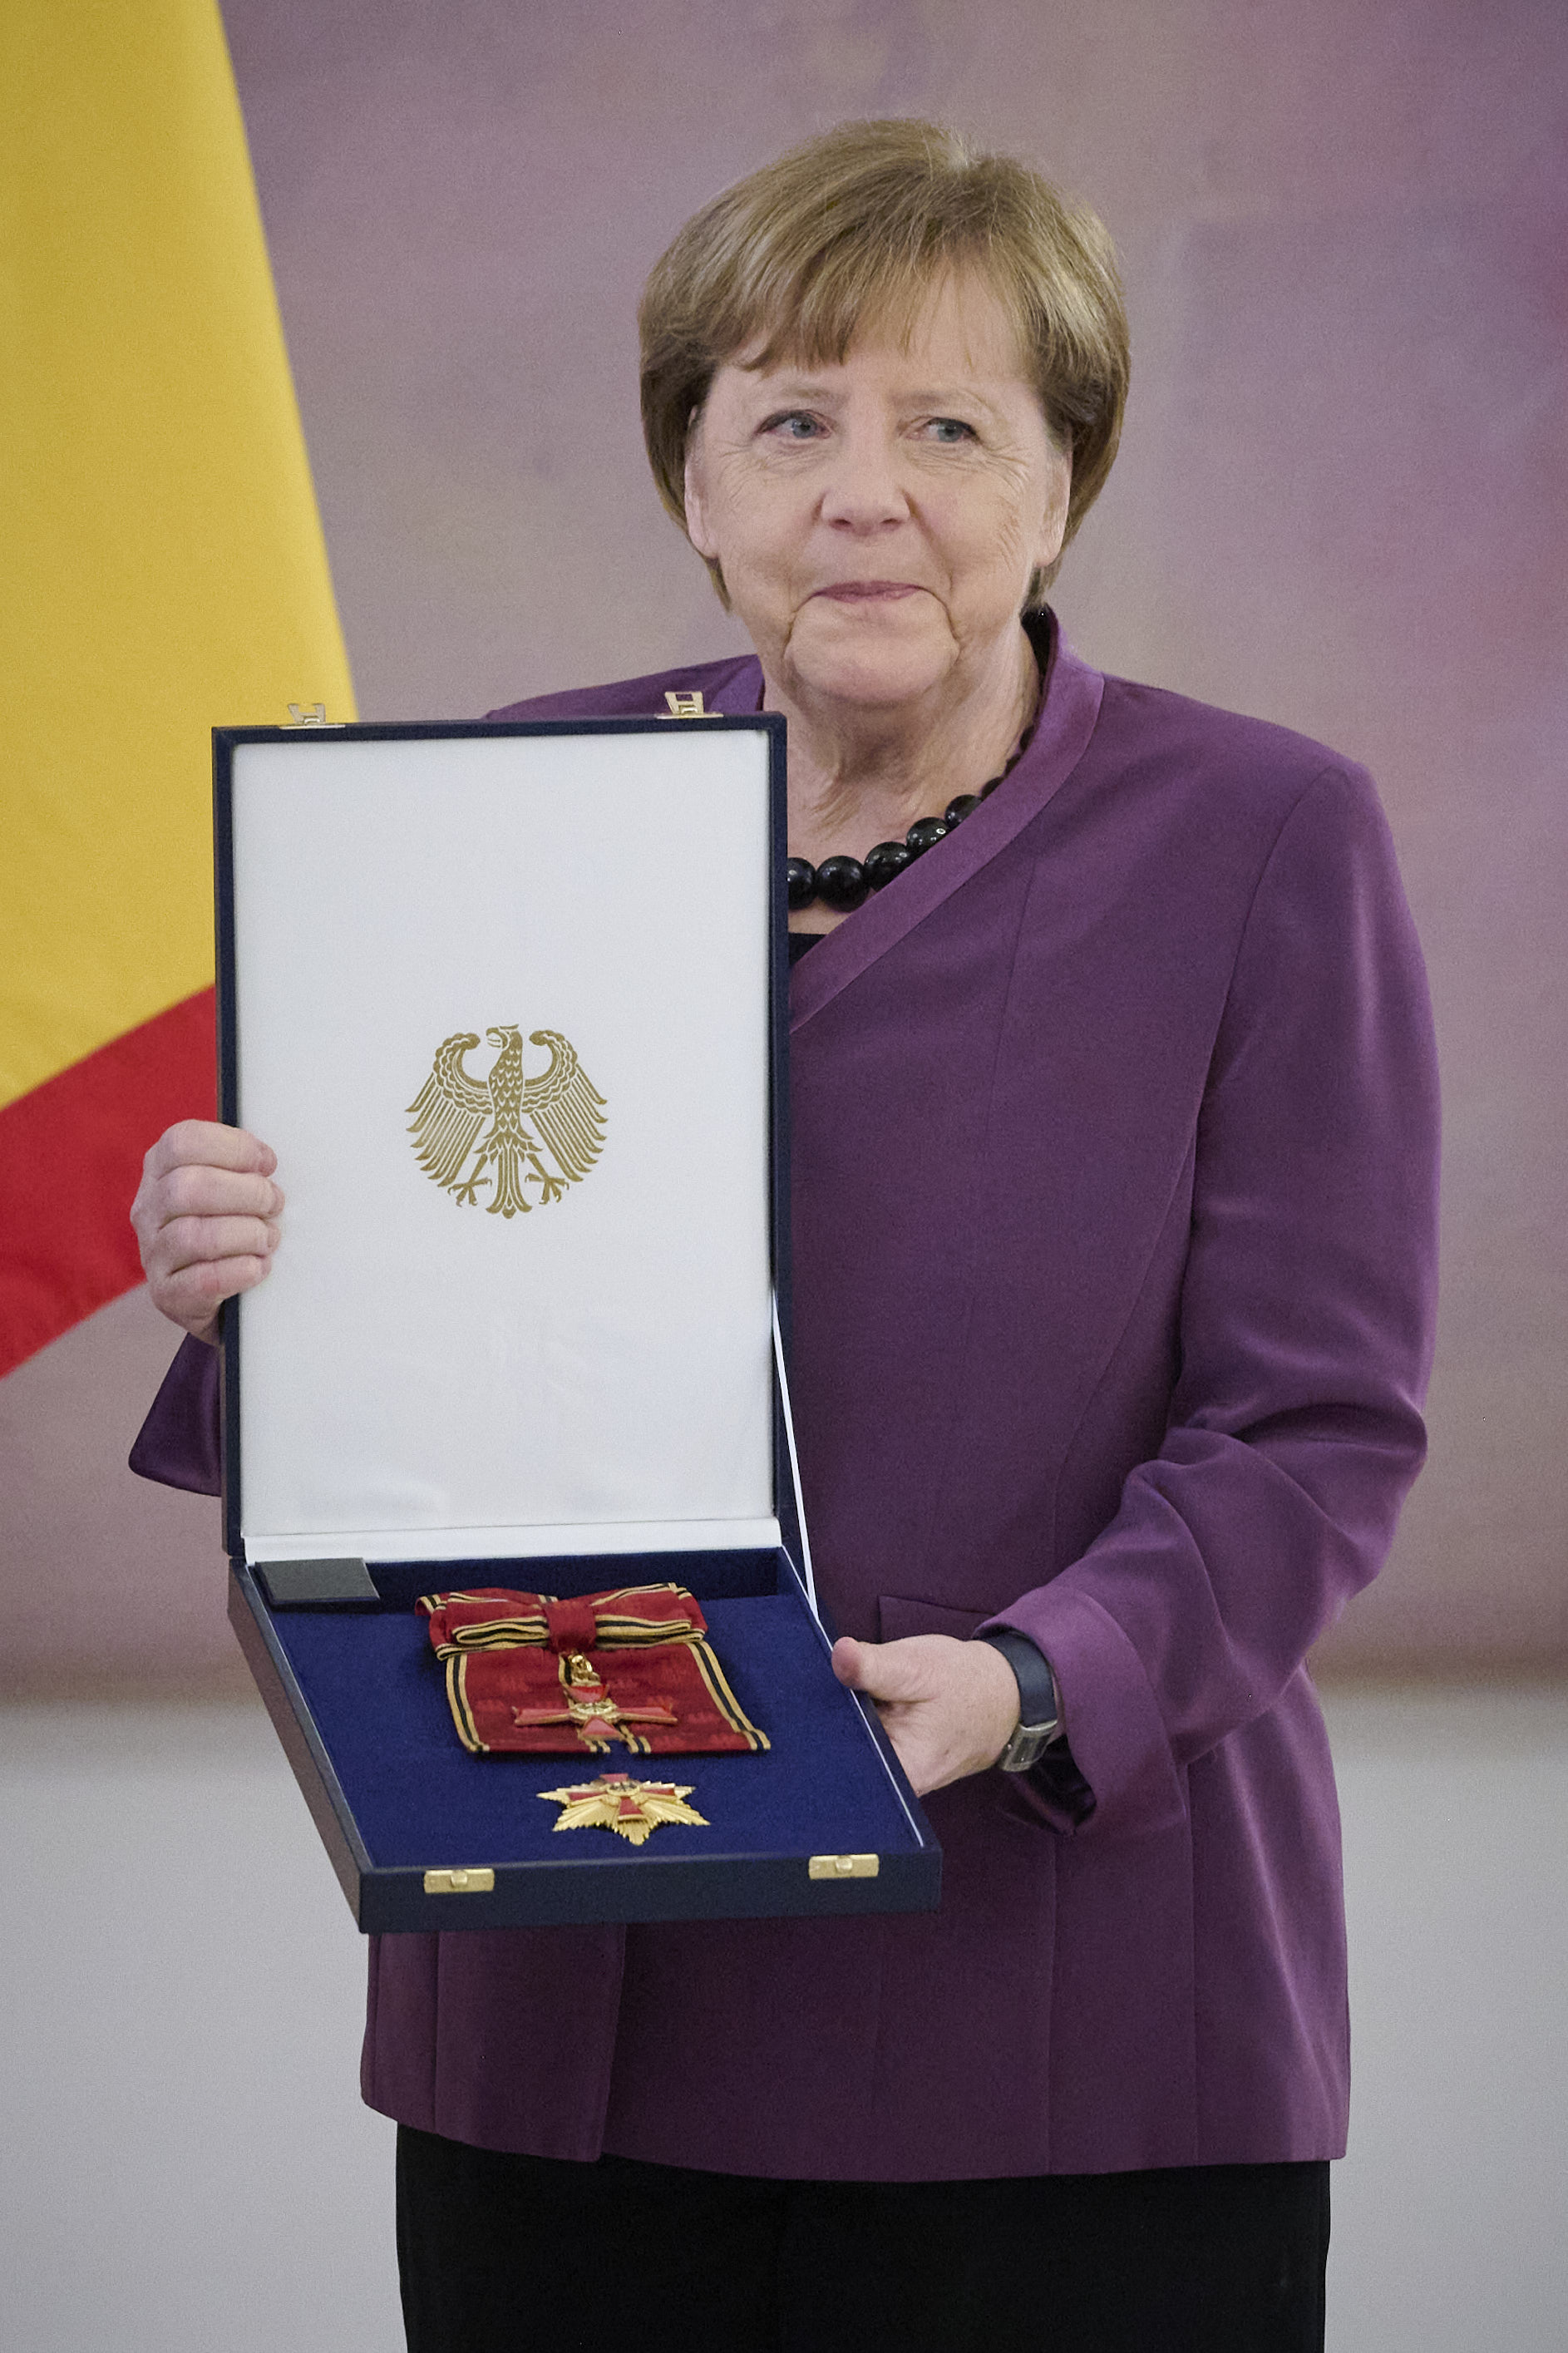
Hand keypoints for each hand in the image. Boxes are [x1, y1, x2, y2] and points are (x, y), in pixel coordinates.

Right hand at [131, 1121, 283, 1344]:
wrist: (215, 1295)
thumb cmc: (230, 1226)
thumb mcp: (227, 1188)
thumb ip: (241, 1168)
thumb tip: (266, 1163)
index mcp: (160, 1170)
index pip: (182, 1142)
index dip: (232, 1147)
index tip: (268, 1164)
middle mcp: (148, 1209)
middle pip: (187, 1187)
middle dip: (245, 1193)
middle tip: (274, 1203)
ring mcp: (152, 1253)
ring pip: (194, 1236)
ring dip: (246, 1234)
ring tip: (269, 1238)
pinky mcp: (167, 1294)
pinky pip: (203, 1281)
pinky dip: (240, 1271)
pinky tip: (258, 1267)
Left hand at [831, 1633, 1019, 1796]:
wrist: (1001, 1696)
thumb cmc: (964, 1685)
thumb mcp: (919, 1666)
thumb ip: (875, 1666)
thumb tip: (838, 1655)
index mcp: (903, 1774)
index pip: (839, 1763)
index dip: (816, 1731)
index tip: (802, 1702)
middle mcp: (895, 1786)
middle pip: (840, 1758)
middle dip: (827, 1722)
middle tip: (823, 1689)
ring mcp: (893, 1775)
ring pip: (849, 1749)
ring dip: (841, 1720)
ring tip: (849, 1694)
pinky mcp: (892, 1761)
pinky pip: (862, 1745)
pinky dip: (855, 1722)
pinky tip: (859, 1702)